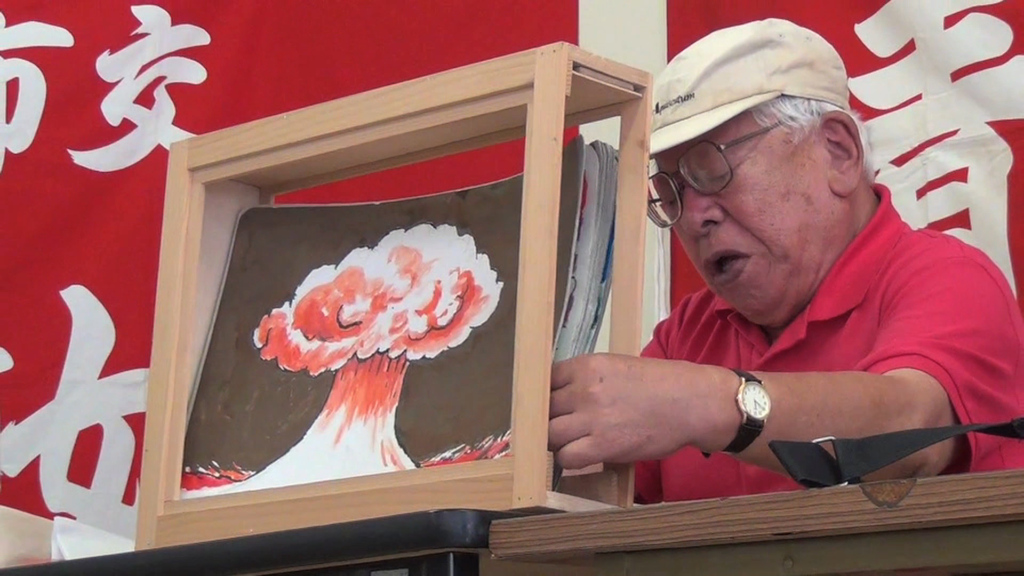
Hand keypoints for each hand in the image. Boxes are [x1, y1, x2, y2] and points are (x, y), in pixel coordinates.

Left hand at [548, 353, 732, 469]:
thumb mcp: (616, 367)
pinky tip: (581, 455)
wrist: (690, 402)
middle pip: (542, 408)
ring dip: (556, 441)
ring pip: (549, 434)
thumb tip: (560, 393)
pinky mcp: (603, 445)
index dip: (543, 395)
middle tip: (559, 425)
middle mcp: (584, 390)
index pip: (544, 380)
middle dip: (547, 418)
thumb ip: (586, 378)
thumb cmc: (658, 384)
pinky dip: (569, 459)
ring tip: (570, 442)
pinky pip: (567, 456)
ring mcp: (592, 418)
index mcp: (586, 366)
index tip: (547, 405)